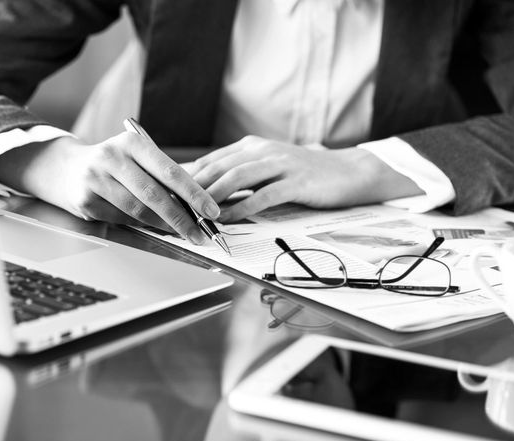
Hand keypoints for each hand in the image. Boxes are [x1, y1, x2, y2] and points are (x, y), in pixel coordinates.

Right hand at [0, 133, 219, 243]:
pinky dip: (142, 226)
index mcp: (132, 143)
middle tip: (201, 233)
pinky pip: (122, 219)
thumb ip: (162, 176)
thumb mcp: (136, 157)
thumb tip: (198, 204)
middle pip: (155, 195)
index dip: (194, 193)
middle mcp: (112, 157)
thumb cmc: (113, 163)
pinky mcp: (85, 200)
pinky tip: (155, 228)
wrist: (64, 168)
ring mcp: (96, 179)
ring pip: (138, 210)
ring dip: (164, 226)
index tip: (212, 210)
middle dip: (182, 218)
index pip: (170, 170)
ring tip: (183, 233)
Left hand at [190, 136, 421, 221]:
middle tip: (171, 205)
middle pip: (218, 167)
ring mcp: (280, 164)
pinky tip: (229, 220)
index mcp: (251, 147)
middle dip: (192, 187)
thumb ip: (240, 176)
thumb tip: (205, 191)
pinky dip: (243, 208)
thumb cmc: (303, 175)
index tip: (165, 192)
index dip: (186, 177)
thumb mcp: (268, 169)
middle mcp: (262, 151)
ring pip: (237, 178)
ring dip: (213, 196)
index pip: (211, 160)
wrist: (347, 171)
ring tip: (194, 213)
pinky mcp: (296, 182)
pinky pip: (263, 195)